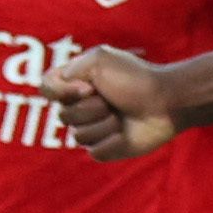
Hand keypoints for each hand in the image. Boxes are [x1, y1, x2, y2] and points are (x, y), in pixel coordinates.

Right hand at [48, 47, 179, 160]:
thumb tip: (64, 96)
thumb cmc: (135, 78)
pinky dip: (111, 143)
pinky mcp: (107, 149)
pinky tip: (125, 134)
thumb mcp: (98, 60)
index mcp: (77, 83)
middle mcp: (82, 105)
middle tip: (112, 101)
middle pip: (63, 116)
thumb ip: (69, 70)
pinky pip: (94, 153)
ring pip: (78, 136)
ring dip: (103, 125)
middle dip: (91, 109)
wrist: (165, 102)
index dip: (63, 91)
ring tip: (121, 117)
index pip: (47, 89)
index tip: (88, 87)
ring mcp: (94, 128)